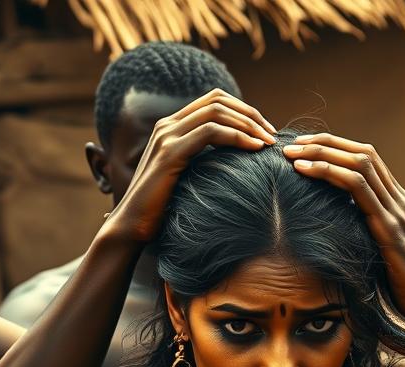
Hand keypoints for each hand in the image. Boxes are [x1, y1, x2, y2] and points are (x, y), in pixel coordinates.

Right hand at [104, 90, 276, 244]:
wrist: (131, 228)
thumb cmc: (161, 212)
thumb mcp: (186, 181)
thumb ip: (201, 166)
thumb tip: (233, 167)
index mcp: (171, 128)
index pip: (213, 102)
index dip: (243, 111)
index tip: (264, 133)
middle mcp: (167, 126)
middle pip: (217, 100)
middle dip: (250, 114)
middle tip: (272, 135)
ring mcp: (167, 137)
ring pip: (216, 112)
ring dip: (248, 124)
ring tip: (268, 142)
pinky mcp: (170, 154)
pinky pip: (210, 132)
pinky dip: (237, 136)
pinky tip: (255, 149)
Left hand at [284, 134, 404, 324]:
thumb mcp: (382, 260)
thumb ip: (366, 242)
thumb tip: (334, 240)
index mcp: (399, 206)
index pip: (367, 162)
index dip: (334, 150)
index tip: (303, 153)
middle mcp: (401, 202)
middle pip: (362, 153)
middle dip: (323, 143)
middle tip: (290, 146)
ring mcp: (399, 212)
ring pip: (360, 162)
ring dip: (322, 152)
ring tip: (292, 154)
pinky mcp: (391, 228)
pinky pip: (359, 187)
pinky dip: (329, 172)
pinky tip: (305, 172)